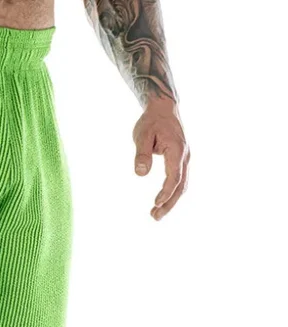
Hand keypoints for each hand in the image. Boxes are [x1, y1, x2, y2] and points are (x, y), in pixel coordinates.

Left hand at [133, 96, 189, 220]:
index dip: (165, 192)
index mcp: (177, 150)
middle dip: (169, 204)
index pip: (174, 177)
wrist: (163, 109)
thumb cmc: (151, 121)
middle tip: (154, 217)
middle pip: (181, 186)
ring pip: (182, 186)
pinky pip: (180, 181)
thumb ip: (142, 154)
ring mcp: (185, 159)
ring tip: (155, 215)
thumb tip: (140, 174)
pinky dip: (172, 194)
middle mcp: (185, 156)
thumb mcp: (142, 135)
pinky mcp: (181, 161)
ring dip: (171, 201)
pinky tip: (162, 203)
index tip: (155, 203)